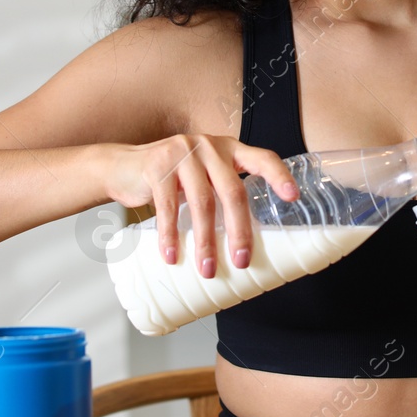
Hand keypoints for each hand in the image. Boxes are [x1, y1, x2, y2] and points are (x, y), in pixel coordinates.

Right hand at [102, 135, 298, 278]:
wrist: (123, 167)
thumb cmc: (172, 178)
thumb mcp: (202, 176)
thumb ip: (221, 192)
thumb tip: (245, 242)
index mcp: (228, 149)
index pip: (261, 158)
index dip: (279, 176)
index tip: (293, 198)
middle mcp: (209, 147)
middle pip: (232, 191)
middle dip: (239, 231)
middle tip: (241, 261)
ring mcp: (182, 154)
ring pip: (202, 203)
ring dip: (206, 241)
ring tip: (207, 268)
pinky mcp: (157, 167)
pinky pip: (168, 207)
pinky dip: (170, 235)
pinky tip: (173, 255)